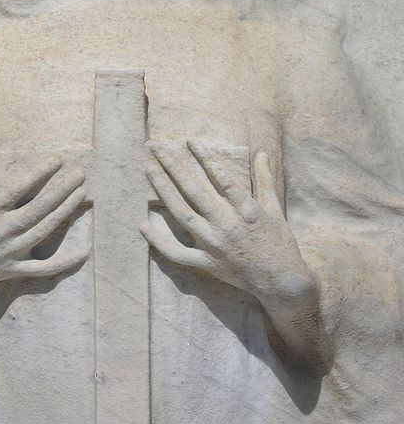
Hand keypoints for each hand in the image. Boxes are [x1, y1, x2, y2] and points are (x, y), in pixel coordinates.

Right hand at [0, 151, 88, 302]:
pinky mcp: (11, 270)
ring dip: (65, 211)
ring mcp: (8, 251)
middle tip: (81, 173)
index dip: (40, 172)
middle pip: (39, 207)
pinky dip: (64, 263)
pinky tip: (83, 252)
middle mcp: (1, 229)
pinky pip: (42, 268)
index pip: (20, 187)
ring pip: (44, 229)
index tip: (58, 160)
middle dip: (62, 188)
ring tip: (82, 194)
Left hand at [141, 141, 317, 307]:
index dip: (205, 158)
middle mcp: (227, 225)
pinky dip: (158, 240)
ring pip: (182, 213)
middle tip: (155, 146)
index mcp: (246, 210)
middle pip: (194, 191)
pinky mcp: (206, 263)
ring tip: (148, 168)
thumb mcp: (275, 208)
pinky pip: (177, 252)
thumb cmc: (279, 242)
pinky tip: (142, 224)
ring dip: (163, 190)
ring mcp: (213, 245)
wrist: (281, 282)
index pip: (222, 178)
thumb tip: (262, 153)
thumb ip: (264, 179)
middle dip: (173, 166)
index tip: (189, 141)